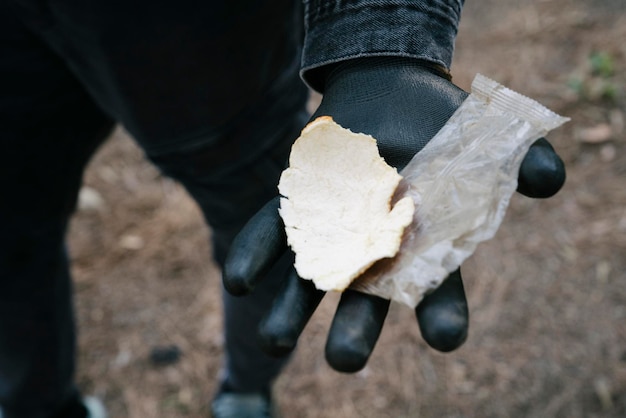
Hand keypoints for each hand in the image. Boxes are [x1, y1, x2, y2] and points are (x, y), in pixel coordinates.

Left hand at [223, 57, 564, 371]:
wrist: (387, 93)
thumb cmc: (440, 124)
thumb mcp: (483, 137)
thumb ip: (518, 159)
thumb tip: (551, 179)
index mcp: (425, 245)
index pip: (437, 290)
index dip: (442, 314)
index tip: (445, 339)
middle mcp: (376, 250)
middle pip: (365, 300)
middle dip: (354, 331)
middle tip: (343, 363)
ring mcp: (333, 230)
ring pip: (311, 280)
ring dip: (292, 310)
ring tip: (275, 340)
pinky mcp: (298, 205)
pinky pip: (273, 233)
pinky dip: (257, 254)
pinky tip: (241, 279)